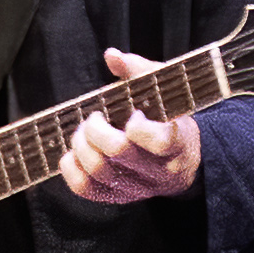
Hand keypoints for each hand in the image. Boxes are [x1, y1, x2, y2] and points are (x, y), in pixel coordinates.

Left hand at [60, 48, 204, 207]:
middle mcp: (157, 170)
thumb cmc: (169, 120)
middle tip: (95, 119)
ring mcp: (136, 187)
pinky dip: (70, 168)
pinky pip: (85, 188)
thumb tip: (112, 56)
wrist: (182, 162)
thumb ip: (140, 71)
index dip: (140, 126)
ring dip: (80, 145)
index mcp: (176, 143)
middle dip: (96, 129)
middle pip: (118, 151)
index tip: (134, 114)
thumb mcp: (164, 93)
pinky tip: (73, 152)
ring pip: (98, 170)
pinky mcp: (117, 197)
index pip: (160, 141)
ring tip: (83, 132)